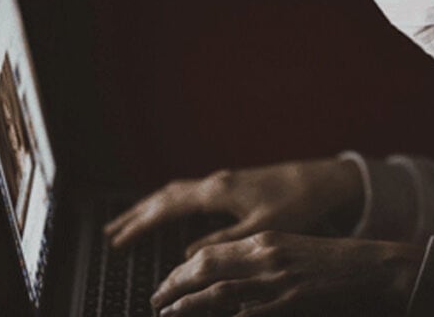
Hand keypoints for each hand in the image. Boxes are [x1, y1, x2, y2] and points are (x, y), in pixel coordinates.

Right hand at [103, 158, 363, 253]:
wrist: (322, 179)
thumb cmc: (297, 204)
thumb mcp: (263, 229)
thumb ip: (225, 242)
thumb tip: (189, 253)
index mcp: (218, 193)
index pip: (167, 208)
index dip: (140, 226)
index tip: (117, 241)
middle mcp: (215, 183)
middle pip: (165, 197)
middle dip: (137, 215)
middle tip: (111, 233)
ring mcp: (223, 181)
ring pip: (176, 192)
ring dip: (151, 206)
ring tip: (131, 221)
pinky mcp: (233, 184)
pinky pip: (189, 191)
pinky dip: (170, 201)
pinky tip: (170, 210)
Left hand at [151, 232, 422, 316]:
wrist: (378, 267)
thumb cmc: (340, 263)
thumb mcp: (295, 252)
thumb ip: (263, 261)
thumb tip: (231, 280)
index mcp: (268, 240)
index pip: (211, 252)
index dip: (183, 268)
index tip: (169, 281)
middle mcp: (266, 255)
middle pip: (205, 266)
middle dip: (174, 283)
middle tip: (157, 298)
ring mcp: (276, 280)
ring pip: (217, 290)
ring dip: (185, 303)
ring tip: (167, 311)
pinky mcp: (289, 301)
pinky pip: (245, 311)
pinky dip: (221, 314)